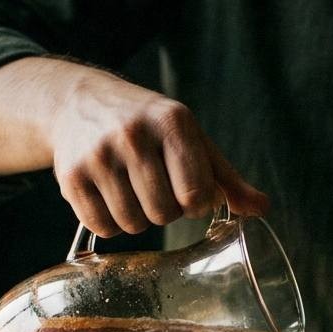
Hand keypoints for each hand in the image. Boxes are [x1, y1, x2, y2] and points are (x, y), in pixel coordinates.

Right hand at [0, 57, 268, 237]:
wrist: (78, 102)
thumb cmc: (149, 127)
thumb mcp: (191, 140)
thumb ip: (227, 179)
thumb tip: (262, 209)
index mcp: (173, 123)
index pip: (196, 194)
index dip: (196, 204)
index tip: (189, 193)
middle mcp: (133, 135)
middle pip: (164, 214)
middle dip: (166, 211)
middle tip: (156, 189)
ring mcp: (98, 156)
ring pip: (133, 224)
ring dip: (138, 219)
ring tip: (133, 191)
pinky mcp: (71, 177)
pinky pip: (102, 227)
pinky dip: (110, 224)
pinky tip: (110, 197)